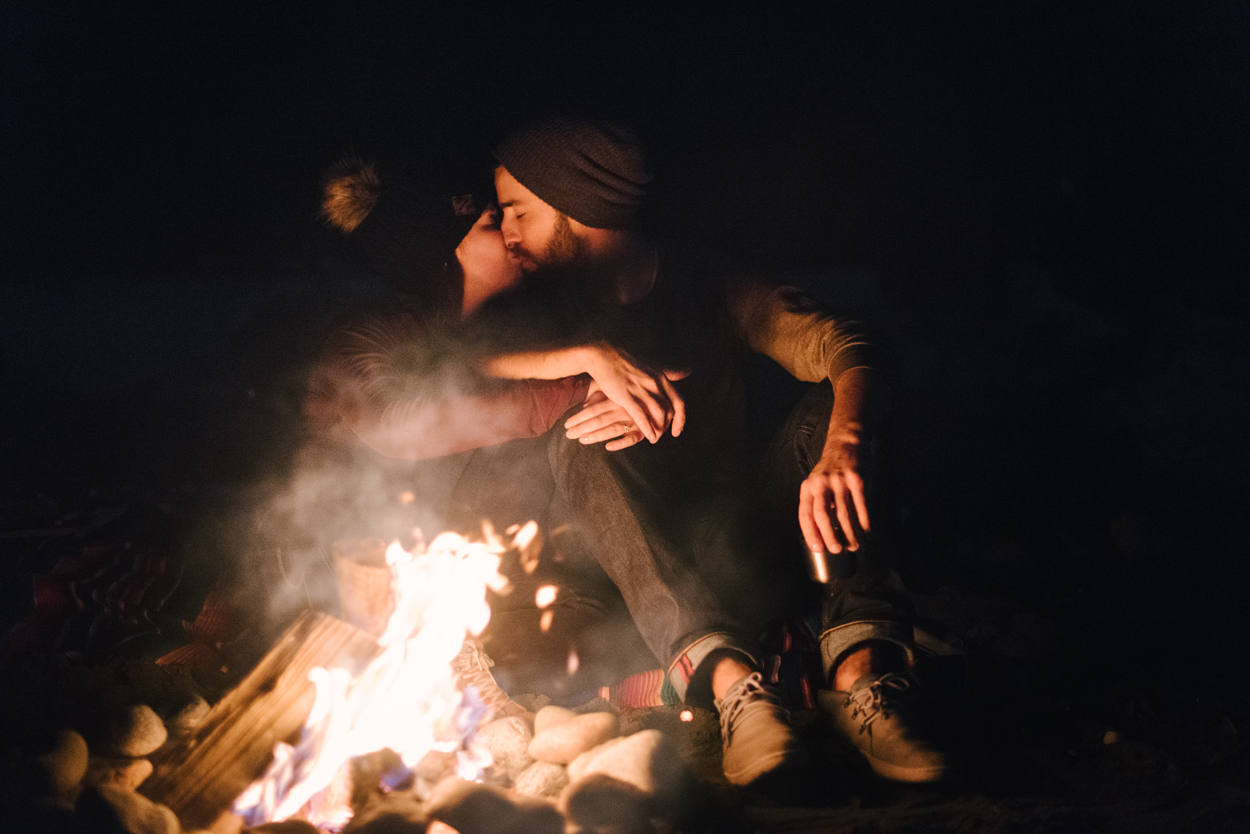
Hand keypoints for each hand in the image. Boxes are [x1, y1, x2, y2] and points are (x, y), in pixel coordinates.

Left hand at [564, 385, 645, 450]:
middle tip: (568, 434)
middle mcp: (623, 409)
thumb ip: (601, 397)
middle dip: (582, 427)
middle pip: (600, 420)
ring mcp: (633, 420)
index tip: (566, 424)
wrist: (660, 397)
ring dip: (596, 435)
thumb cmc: (633, 394)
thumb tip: (584, 405)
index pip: (594, 409)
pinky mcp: (643, 431)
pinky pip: (632, 439)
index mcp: (616, 399)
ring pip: (612, 429)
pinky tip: (608, 447)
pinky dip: (621, 443)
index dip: (579, 417)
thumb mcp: (616, 391)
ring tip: (581, 440)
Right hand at [582, 343, 687, 443]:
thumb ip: (670, 371)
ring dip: (659, 429)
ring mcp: (641, 389)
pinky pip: (641, 415)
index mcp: (661, 378)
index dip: (681, 418)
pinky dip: (647, 427)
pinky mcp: (627, 395)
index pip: (678, 402)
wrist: (604, 356)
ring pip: (658, 413)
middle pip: (669, 410)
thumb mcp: (652, 365)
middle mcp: (654, 384)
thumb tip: (688, 371)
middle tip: (662, 435)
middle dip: (667, 426)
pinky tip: (648, 436)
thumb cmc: (627, 362)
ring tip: (655, 438)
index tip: (677, 430)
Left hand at [798, 421, 869, 553]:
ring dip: (849, 533)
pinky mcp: (856, 478)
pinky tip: (866, 531)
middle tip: (837, 550)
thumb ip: (817, 505)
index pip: (804, 515)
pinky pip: (860, 504)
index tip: (818, 548)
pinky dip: (864, 521)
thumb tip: (824, 534)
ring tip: (854, 545)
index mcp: (808, 488)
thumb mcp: (816, 484)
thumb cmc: (830, 470)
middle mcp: (820, 484)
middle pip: (821, 515)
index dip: (810, 534)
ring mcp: (839, 481)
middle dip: (829, 536)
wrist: (845, 443)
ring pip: (843, 513)